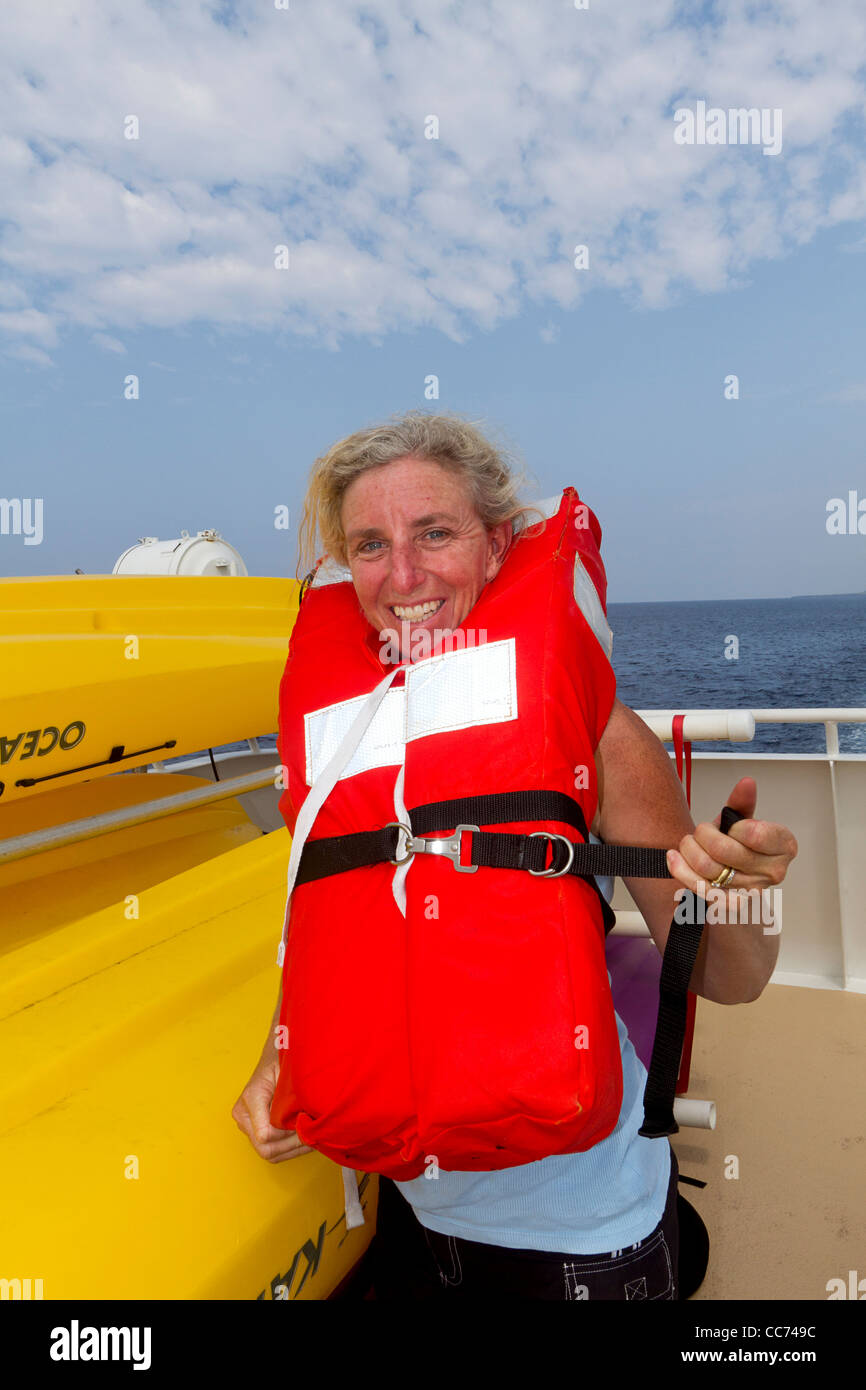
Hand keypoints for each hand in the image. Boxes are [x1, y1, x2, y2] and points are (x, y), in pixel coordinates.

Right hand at [232, 1054, 314, 1162]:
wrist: (277, 1055)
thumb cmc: (284, 1061)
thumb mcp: (288, 1076)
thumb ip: (287, 1101)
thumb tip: (294, 1124)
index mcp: (250, 1099)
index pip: (266, 1135)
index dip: (289, 1135)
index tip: (305, 1125)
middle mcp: (244, 1115)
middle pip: (267, 1149)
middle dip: (292, 1145)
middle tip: (311, 1135)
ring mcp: (248, 1125)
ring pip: (271, 1154)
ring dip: (293, 1149)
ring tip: (310, 1137)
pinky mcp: (256, 1130)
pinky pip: (273, 1149)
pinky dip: (291, 1148)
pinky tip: (305, 1139)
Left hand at [665, 776, 797, 901]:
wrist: (736, 877)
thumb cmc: (741, 846)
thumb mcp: (742, 820)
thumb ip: (742, 802)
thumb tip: (746, 784)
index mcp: (784, 846)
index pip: (754, 834)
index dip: (734, 827)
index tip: (731, 827)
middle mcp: (773, 871)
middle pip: (725, 850)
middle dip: (704, 834)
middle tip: (701, 831)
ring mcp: (753, 890)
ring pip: (708, 868)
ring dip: (689, 850)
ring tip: (688, 843)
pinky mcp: (730, 904)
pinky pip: (700, 888)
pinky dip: (681, 871)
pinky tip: (675, 858)